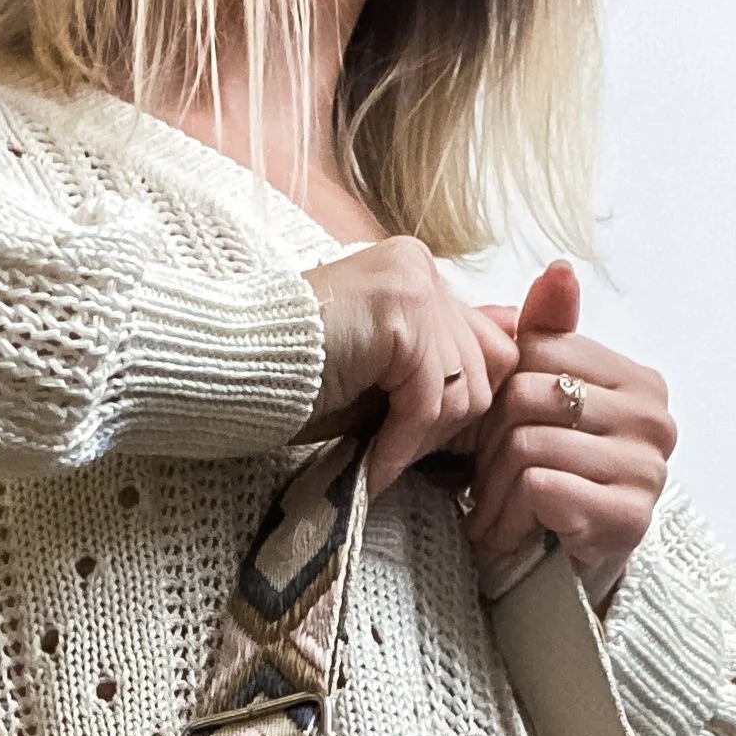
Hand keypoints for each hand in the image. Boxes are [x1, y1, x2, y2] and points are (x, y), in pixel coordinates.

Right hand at [300, 239, 518, 496]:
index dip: (461, 405)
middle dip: (444, 429)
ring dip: (423, 440)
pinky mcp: (400, 313)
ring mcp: (412, 283)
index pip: (487, 347)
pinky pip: (428, 400)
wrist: (229, 370)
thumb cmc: (296, 383)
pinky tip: (374, 468)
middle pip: (484, 371)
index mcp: (417, 274)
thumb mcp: (381, 380)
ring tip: (379, 457)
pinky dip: (403, 445)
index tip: (423, 446)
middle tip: (395, 456)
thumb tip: (505, 377)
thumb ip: (436, 372)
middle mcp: (420, 267)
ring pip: (464, 389)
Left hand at [466, 263, 677, 610]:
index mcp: (639, 381)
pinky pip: (540, 486)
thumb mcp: (538, 408)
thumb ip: (549, 338)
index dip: (498, 395)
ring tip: (493, 518)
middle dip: (488, 447)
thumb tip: (560, 269)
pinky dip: (508, 518)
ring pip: (527, 443)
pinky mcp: (629, 517)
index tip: (493, 439)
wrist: (559, 587)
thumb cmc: (546, 493)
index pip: (541, 351)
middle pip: (528, 396)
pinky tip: (511, 539)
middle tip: (484, 487)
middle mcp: (656, 419)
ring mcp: (649, 469)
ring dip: (491, 492)